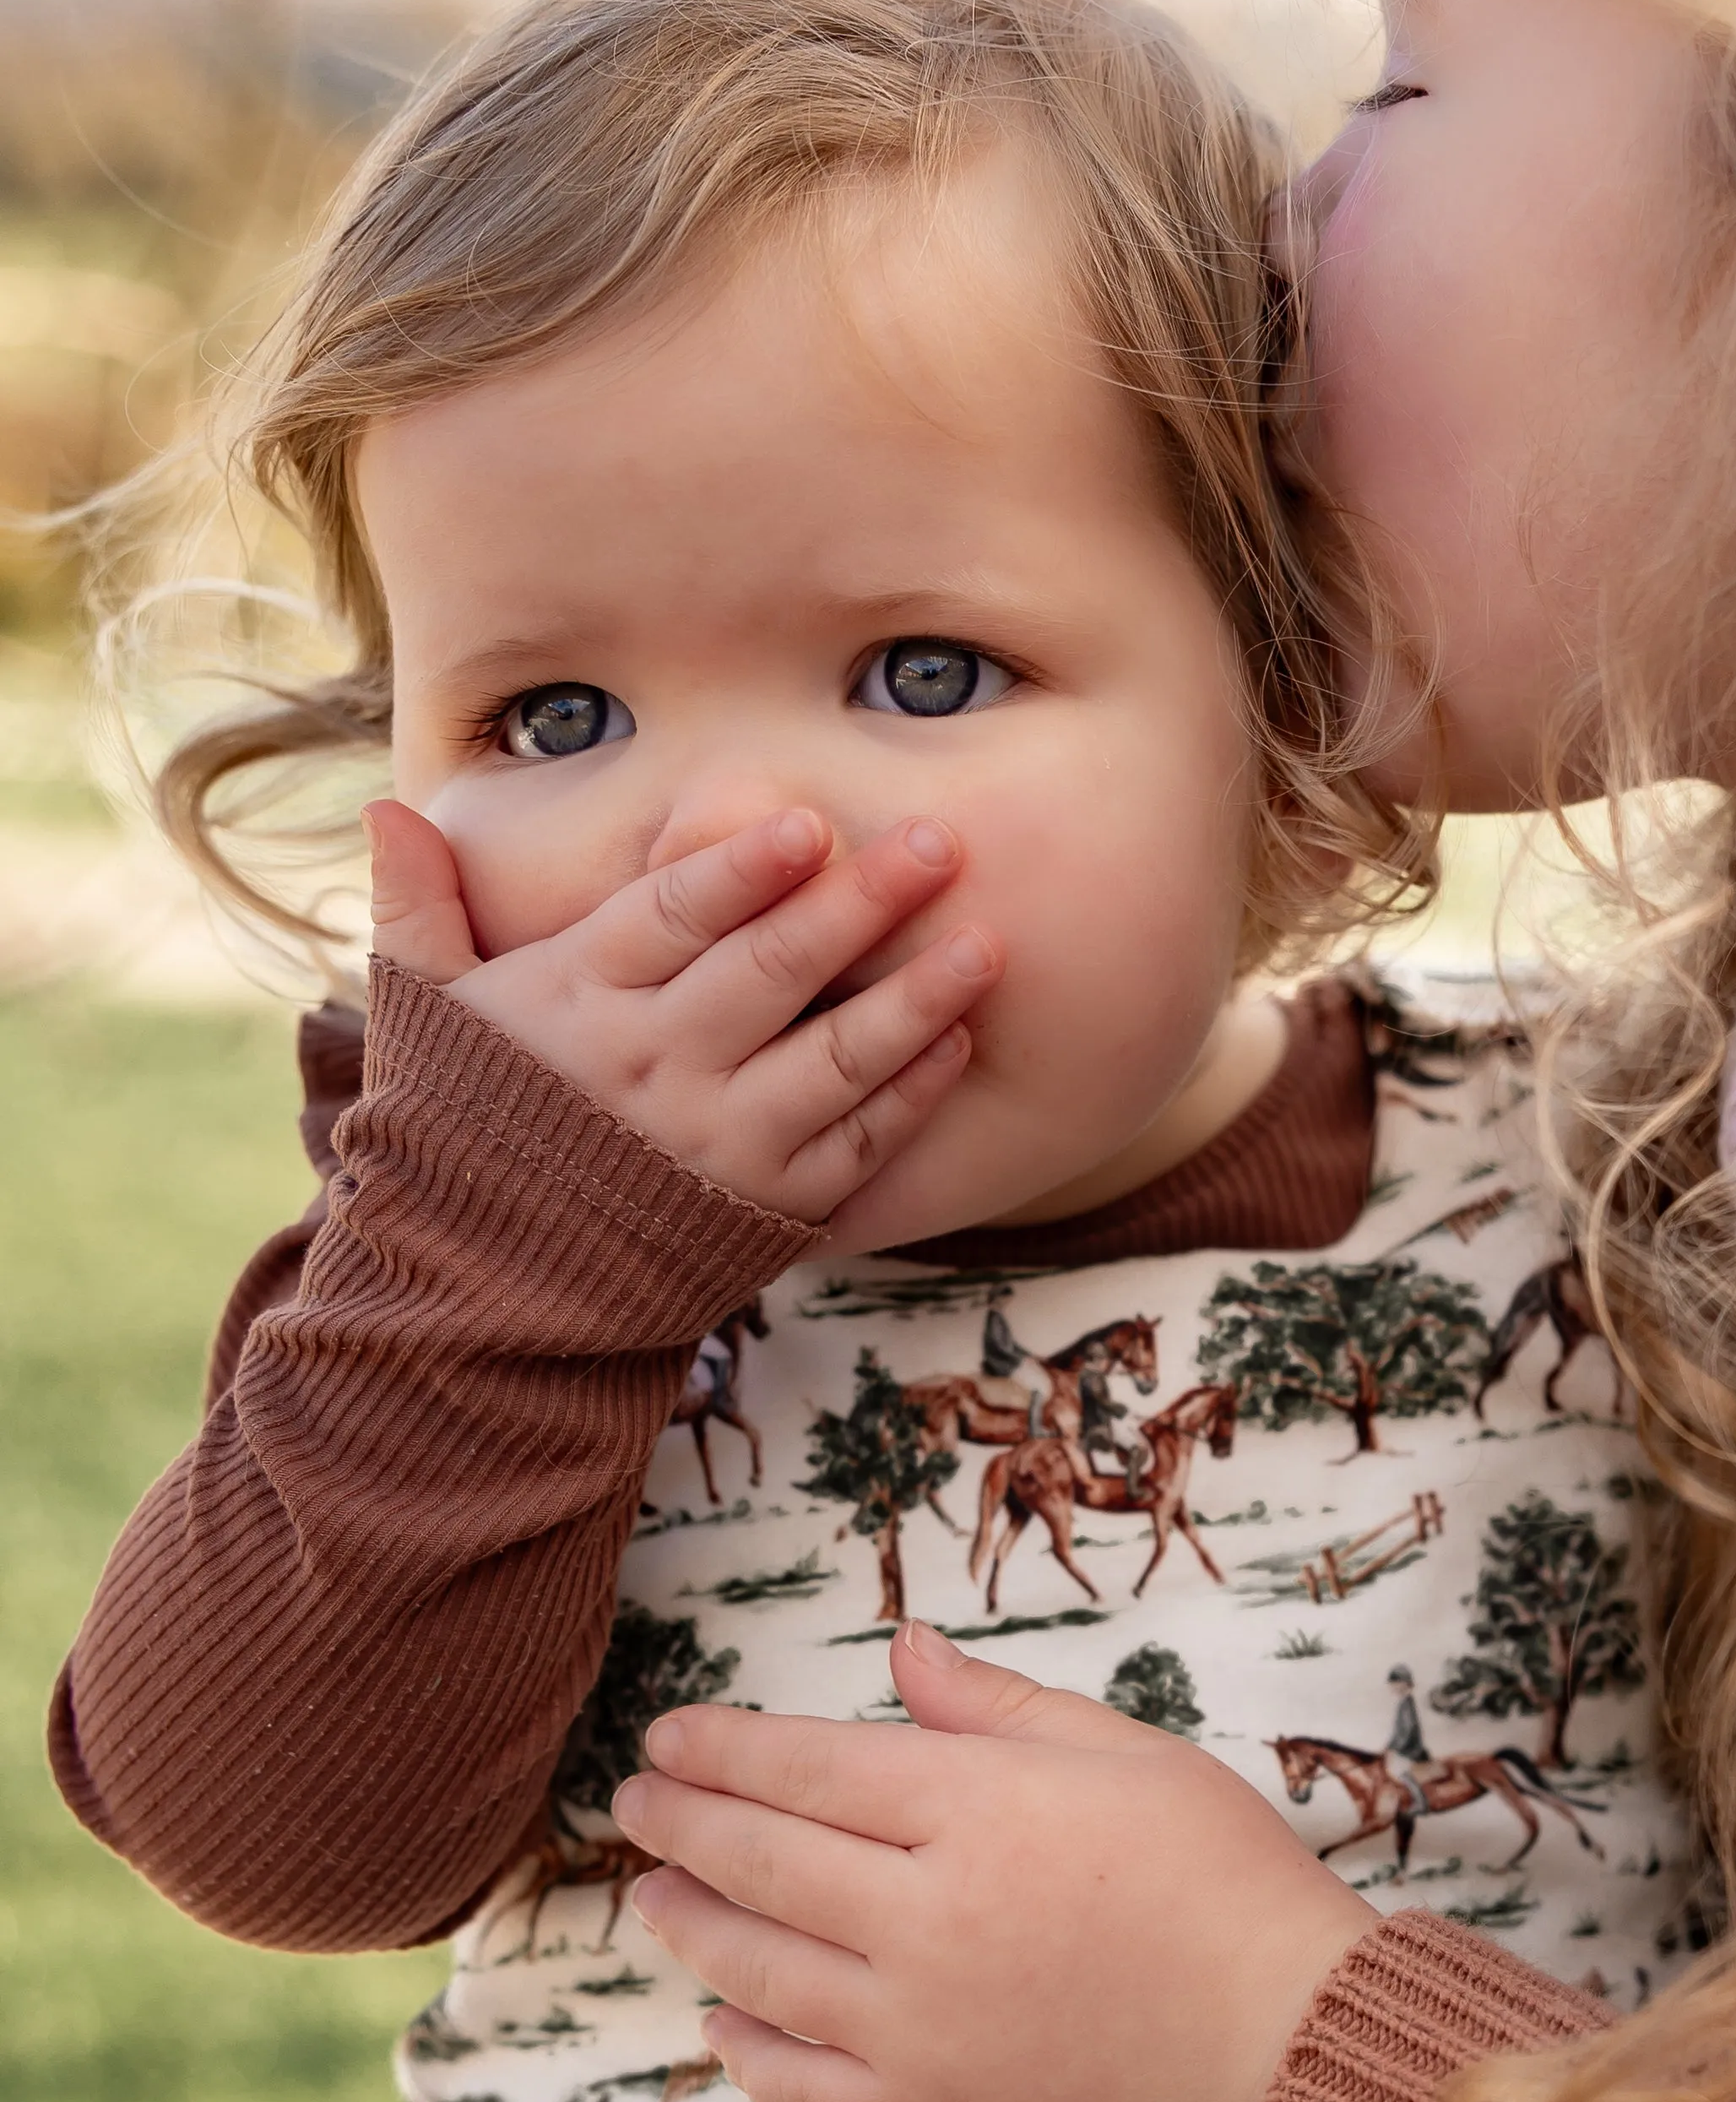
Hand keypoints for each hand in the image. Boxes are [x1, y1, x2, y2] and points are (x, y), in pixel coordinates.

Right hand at [367, 795, 1000, 1229]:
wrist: (483, 1297)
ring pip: (837, 1059)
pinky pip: (855, 1145)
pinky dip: (911, 1094)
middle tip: (941, 843)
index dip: (741, 870)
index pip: (671, 920)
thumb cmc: (457, 1131)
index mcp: (578, 1003)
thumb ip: (417, 907)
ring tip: (987, 943)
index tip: (808, 825)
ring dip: (917, 999)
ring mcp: (719, 1146)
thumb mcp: (423, 1017)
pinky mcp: (767, 1211)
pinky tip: (956, 1040)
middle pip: (772, 973)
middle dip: (861, 905)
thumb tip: (383, 804)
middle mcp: (656, 1071)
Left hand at [612, 1625, 1372, 2101]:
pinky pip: (804, 2087)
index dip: (722, 1749)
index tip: (670, 1738)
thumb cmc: (1229, 1887)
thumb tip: (899, 1652)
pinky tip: (725, 2025)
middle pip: (763, 1861)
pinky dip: (750, 2053)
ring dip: (695, 1927)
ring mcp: (921, 2028)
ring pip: (762, 1971)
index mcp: (978, 1812)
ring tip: (659, 1898)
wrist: (1293, 2051)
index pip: (805, 1768)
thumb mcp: (1128, 1755)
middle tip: (636, 1804)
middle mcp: (928, 1918)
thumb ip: (998, 1709)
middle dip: (683, 1825)